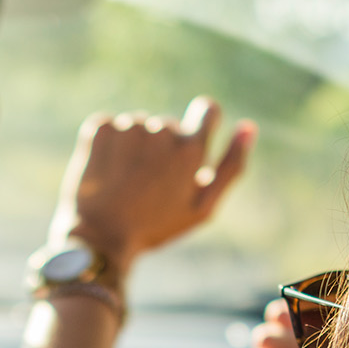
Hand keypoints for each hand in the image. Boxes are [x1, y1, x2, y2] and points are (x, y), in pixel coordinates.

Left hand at [50, 97, 254, 269]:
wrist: (99, 237)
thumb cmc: (155, 227)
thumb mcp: (203, 207)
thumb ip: (232, 166)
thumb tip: (249, 126)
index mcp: (191, 148)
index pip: (208, 110)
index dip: (201, 125)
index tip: (187, 146)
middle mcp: (162, 130)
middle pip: (169, 126)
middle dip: (162, 150)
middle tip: (147, 186)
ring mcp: (129, 127)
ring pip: (139, 127)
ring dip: (134, 148)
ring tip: (125, 182)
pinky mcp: (99, 128)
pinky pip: (111, 126)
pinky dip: (108, 145)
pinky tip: (105, 171)